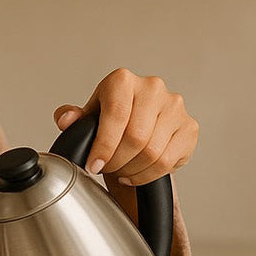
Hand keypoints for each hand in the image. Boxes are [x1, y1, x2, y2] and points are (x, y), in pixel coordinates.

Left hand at [54, 69, 197, 185]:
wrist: (140, 125)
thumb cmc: (112, 119)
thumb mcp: (89, 117)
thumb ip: (73, 118)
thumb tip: (66, 119)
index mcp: (123, 80)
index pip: (116, 116)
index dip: (103, 146)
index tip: (93, 165)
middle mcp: (153, 88)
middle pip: (135, 137)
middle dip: (116, 161)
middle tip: (106, 169)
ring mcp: (175, 107)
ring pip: (152, 152)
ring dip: (131, 170)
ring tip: (120, 171)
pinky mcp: (189, 127)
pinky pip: (167, 162)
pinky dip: (147, 175)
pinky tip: (136, 173)